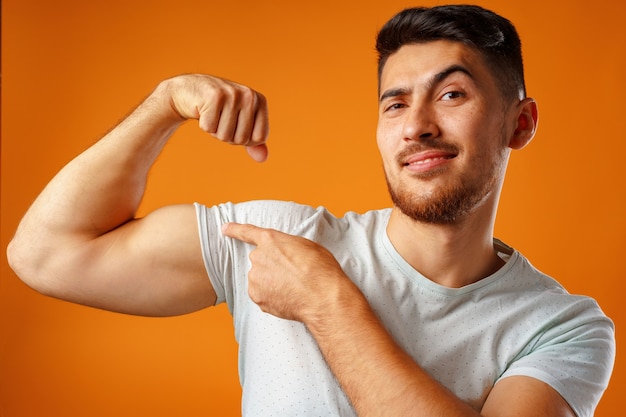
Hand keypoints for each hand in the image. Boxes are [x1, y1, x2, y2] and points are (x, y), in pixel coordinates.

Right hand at [163, 74, 269, 161]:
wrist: (190, 90)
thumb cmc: (219, 110)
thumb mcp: (240, 124)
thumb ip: (253, 142)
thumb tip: (263, 158)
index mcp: (260, 101)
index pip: (260, 138)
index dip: (244, 139)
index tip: (236, 124)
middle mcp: (249, 96)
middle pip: (242, 139)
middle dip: (228, 135)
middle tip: (220, 118)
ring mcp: (232, 94)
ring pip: (225, 135)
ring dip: (215, 131)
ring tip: (212, 114)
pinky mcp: (214, 96)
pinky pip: (209, 128)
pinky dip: (204, 124)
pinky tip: (203, 110)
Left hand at [222, 222, 351, 322]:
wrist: (322, 297)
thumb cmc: (321, 270)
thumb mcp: (307, 246)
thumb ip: (288, 246)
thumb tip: (285, 255)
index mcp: (271, 240)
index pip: (247, 232)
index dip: (235, 230)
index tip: (224, 228)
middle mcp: (258, 257)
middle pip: (260, 260)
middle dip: (272, 266)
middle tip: (292, 275)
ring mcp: (255, 278)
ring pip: (260, 279)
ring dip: (271, 282)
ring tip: (293, 288)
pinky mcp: (256, 296)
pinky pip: (261, 295)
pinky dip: (272, 297)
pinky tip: (288, 298)